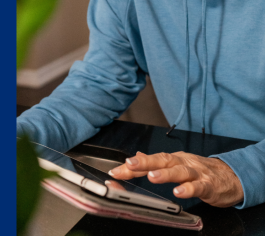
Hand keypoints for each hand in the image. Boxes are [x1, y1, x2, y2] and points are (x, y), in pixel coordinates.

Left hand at [108, 151, 243, 207]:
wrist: (231, 176)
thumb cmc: (201, 170)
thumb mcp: (176, 164)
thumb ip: (156, 162)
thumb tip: (136, 156)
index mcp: (173, 159)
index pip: (150, 160)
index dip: (133, 165)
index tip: (117, 170)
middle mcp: (182, 162)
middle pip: (162, 160)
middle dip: (145, 162)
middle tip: (130, 165)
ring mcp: (196, 173)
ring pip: (179, 171)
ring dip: (165, 174)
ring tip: (152, 177)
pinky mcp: (208, 185)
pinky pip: (198, 186)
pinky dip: (189, 189)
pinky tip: (180, 192)